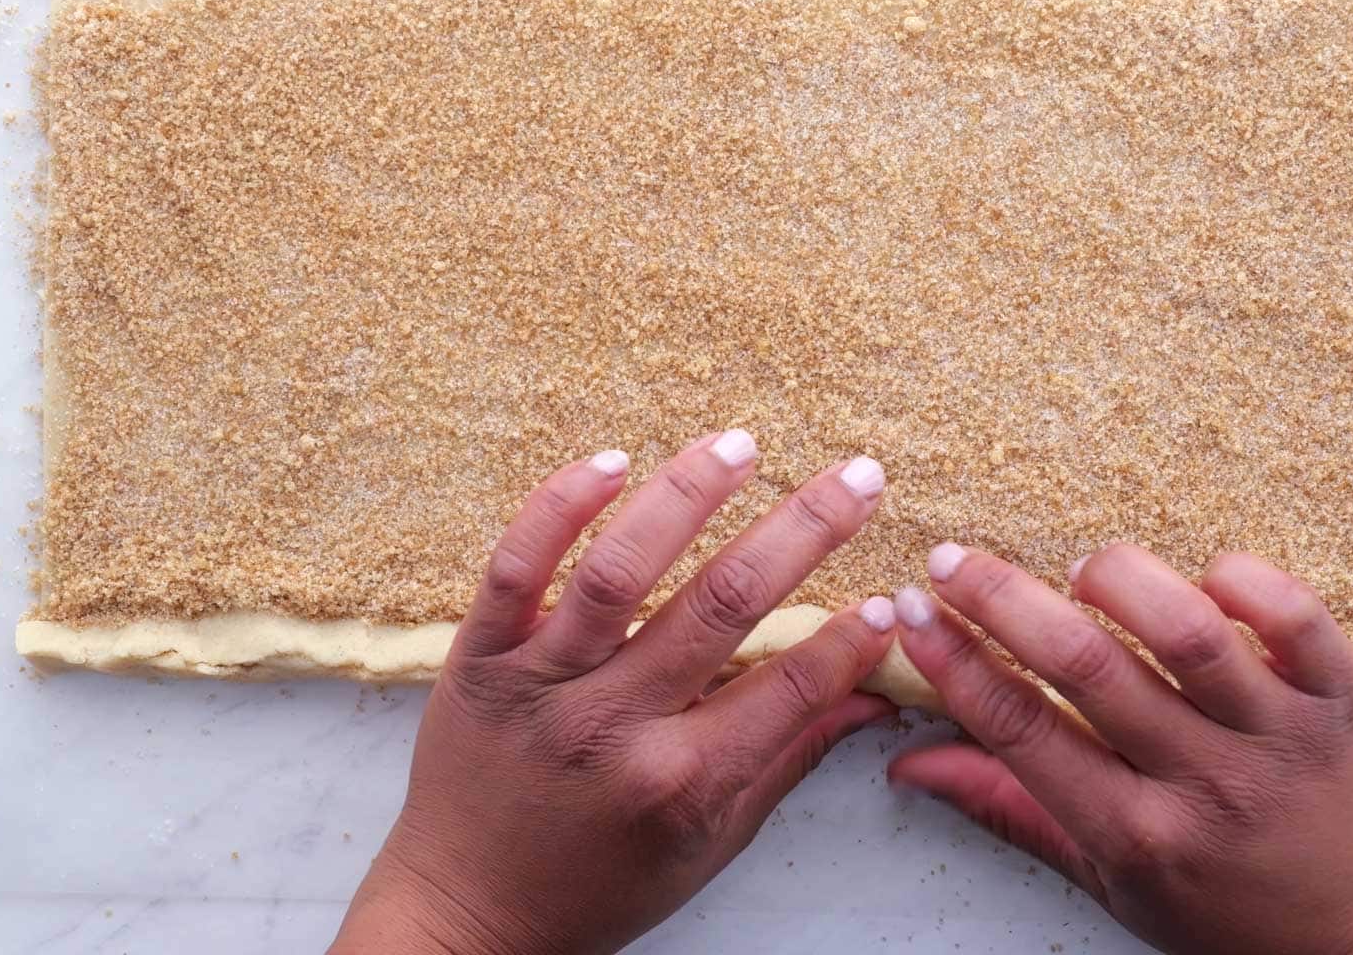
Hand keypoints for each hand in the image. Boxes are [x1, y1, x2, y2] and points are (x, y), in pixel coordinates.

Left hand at [331, 431, 899, 954]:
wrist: (465, 915)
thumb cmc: (598, 884)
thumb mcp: (709, 844)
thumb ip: (790, 760)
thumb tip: (874, 698)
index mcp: (680, 781)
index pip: (787, 686)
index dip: (846, 638)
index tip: (886, 598)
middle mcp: (613, 725)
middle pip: (723, 605)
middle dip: (805, 530)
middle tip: (859, 477)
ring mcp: (541, 684)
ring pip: (621, 570)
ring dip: (689, 494)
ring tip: (743, 444)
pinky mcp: (479, 656)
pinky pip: (515, 567)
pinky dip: (559, 507)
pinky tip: (612, 463)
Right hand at [888, 543, 1352, 954]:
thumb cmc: (1224, 909)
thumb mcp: (1109, 882)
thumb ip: (1011, 811)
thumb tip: (908, 763)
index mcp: (1141, 835)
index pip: (1025, 732)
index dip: (955, 663)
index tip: (912, 611)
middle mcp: (1210, 785)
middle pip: (1090, 668)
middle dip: (1002, 601)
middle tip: (952, 560)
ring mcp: (1283, 738)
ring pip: (1191, 631)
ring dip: (1118, 580)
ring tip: (1079, 569)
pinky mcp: (1346, 700)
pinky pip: (1299, 618)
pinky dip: (1245, 579)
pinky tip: (1203, 574)